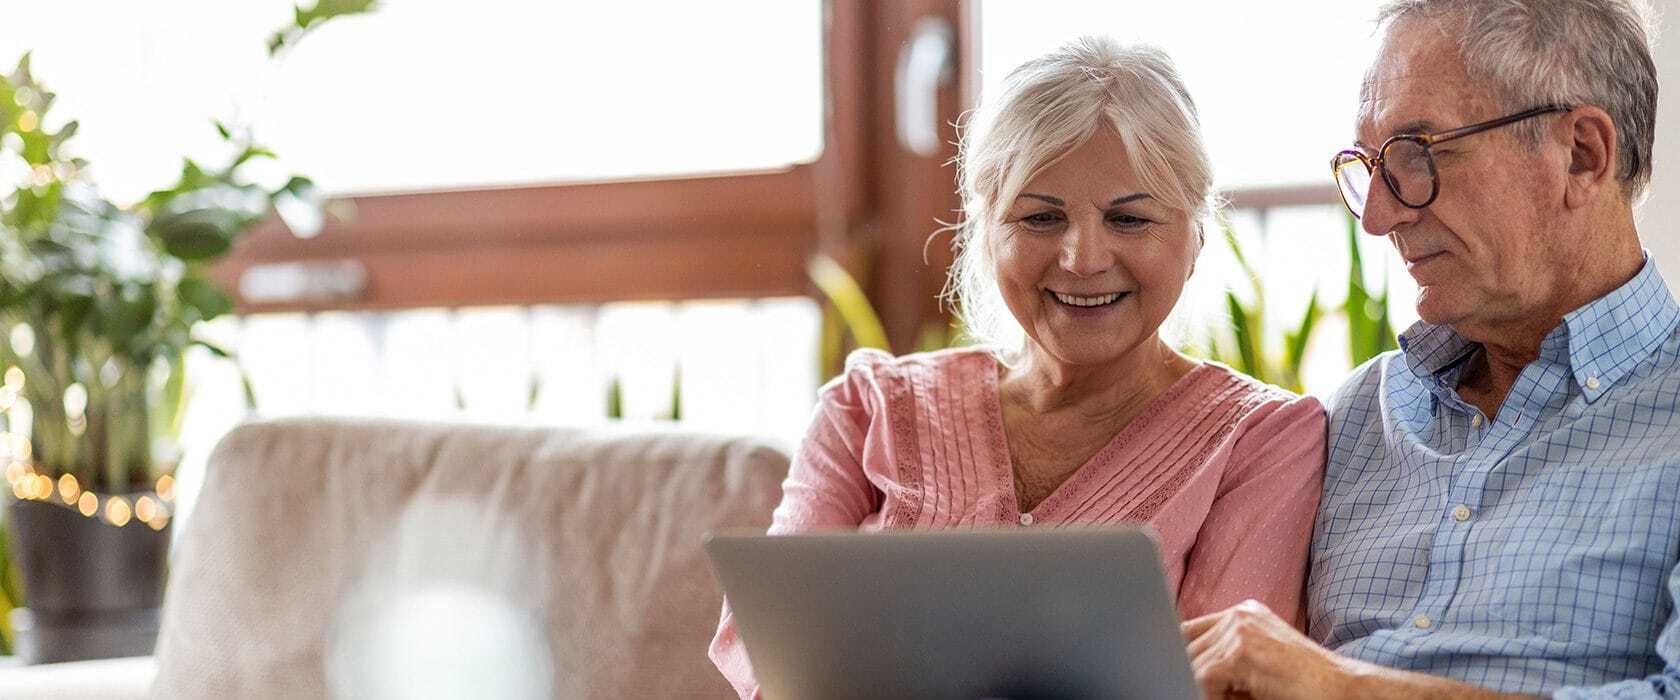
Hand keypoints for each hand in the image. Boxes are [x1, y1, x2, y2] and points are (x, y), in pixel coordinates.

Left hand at [1181, 599, 1348, 699]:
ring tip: (1231, 696)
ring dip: (1200, 686)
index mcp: (1245, 613)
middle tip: (1207, 691)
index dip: (1182, 655)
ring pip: (1191, 662)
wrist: (1343, 690)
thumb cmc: (1303, 687)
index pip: (1190, 630)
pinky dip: (1208, 694)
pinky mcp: (1242, 652)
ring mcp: (1241, 630)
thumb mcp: (1257, 665)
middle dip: (1190, 673)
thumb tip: (1182, 671)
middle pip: (1187, 645)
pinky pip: (1202, 678)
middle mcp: (1241, 614)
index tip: (1177, 673)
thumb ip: (1223, 659)